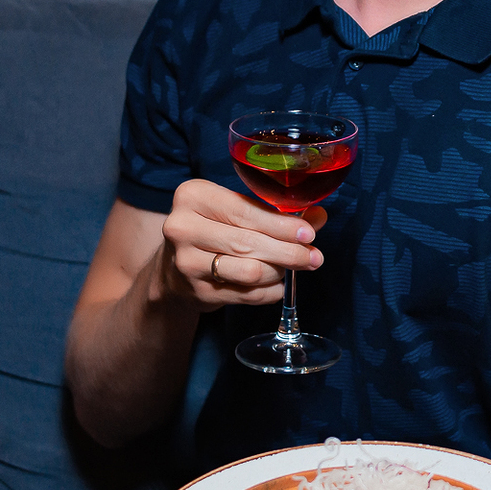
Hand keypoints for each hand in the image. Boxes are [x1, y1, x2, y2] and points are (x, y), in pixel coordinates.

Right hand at [154, 178, 326, 311]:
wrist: (172, 268)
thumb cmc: (212, 229)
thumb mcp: (234, 210)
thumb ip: (274, 212)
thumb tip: (318, 217)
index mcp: (192, 196)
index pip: (244, 211)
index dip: (281, 224)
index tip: (308, 233)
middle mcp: (183, 227)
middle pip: (248, 242)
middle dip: (288, 251)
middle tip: (314, 257)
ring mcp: (186, 263)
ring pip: (250, 271)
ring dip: (280, 271)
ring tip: (294, 267)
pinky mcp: (197, 292)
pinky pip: (247, 294)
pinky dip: (269, 291)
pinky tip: (278, 285)